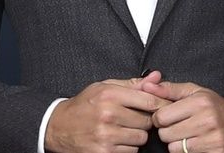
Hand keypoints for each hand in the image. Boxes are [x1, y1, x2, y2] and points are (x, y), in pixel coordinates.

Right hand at [45, 71, 168, 152]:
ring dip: (136, 135)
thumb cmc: (84, 105)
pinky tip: (116, 139)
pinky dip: (127, 147)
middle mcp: (108, 114)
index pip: (149, 100)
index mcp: (109, 94)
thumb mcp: (105, 87)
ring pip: (141, 138)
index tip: (165, 107)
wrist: (58, 127)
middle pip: (147, 121)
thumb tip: (157, 76)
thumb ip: (133, 84)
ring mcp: (106, 135)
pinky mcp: (104, 152)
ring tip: (123, 128)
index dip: (161, 104)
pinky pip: (131, 151)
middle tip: (134, 118)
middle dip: (145, 120)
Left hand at [141, 80, 223, 152]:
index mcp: (199, 102)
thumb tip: (146, 86)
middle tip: (178, 127)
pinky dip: (188, 152)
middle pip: (166, 134)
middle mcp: (207, 120)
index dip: (160, 118)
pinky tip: (196, 143)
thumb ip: (169, 89)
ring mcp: (213, 139)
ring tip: (186, 135)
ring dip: (176, 144)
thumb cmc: (213, 106)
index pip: (161, 117)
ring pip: (175, 148)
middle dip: (167, 132)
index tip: (167, 117)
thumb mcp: (194, 91)